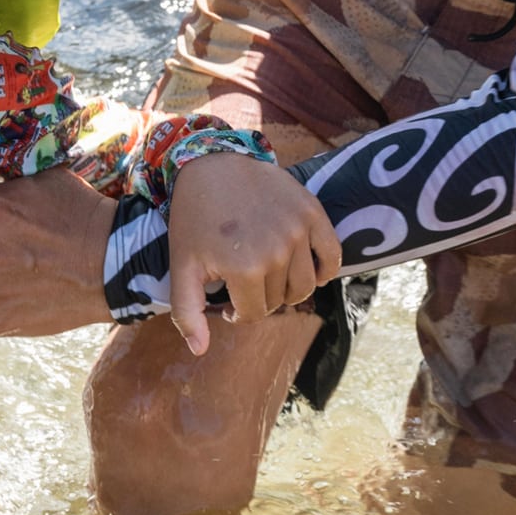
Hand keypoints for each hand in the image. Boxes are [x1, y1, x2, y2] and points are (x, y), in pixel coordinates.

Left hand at [163, 153, 339, 356]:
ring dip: (288, 288)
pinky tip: (308, 271)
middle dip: (259, 298)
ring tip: (268, 276)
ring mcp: (298, 230)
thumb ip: (188, 312)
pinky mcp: (313, 212)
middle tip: (243, 283)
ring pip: (304, 285)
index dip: (237, 313)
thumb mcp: (182, 265)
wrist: (211, 164)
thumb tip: (200, 350)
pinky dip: (324, 270)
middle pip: (279, 300)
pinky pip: (333, 256)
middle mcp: (277, 251)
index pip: (253, 313)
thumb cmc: (193, 218)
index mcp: (245, 268)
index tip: (226, 303)